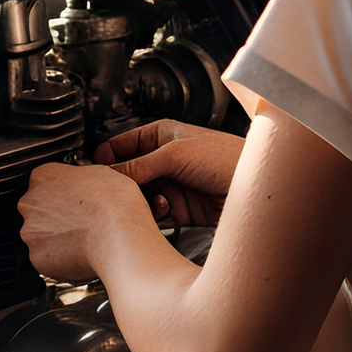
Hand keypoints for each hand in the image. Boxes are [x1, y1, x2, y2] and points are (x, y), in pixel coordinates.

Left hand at [18, 161, 151, 283]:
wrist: (119, 236)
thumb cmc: (114, 205)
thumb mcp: (101, 174)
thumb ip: (80, 178)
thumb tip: (83, 186)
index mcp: (43, 176)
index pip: (44, 180)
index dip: (62, 190)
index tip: (74, 197)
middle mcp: (30, 202)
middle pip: (38, 208)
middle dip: (55, 214)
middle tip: (81, 218)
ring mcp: (30, 231)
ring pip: (40, 233)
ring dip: (57, 235)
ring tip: (84, 236)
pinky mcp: (36, 257)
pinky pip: (46, 256)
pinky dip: (59, 256)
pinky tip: (80, 250)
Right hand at [94, 120, 244, 227]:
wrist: (254, 189)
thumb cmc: (225, 158)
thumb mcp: (175, 155)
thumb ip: (138, 165)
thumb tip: (107, 173)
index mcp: (161, 136)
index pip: (121, 146)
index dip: (107, 160)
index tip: (98, 174)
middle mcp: (163, 160)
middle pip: (127, 175)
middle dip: (125, 186)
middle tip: (124, 193)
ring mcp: (170, 184)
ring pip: (138, 197)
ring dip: (142, 202)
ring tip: (156, 201)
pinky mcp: (178, 209)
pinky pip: (153, 214)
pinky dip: (154, 216)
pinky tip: (165, 212)